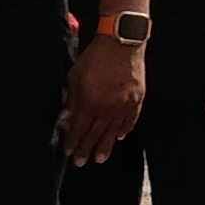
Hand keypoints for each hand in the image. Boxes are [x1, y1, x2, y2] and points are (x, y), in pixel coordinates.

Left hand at [63, 35, 150, 164]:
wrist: (122, 42)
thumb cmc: (95, 57)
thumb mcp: (75, 76)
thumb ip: (71, 99)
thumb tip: (66, 117)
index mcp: (90, 102)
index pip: (80, 129)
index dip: (73, 142)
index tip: (69, 152)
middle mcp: (108, 108)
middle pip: (96, 134)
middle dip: (87, 149)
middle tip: (82, 163)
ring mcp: (125, 104)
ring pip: (113, 131)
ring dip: (106, 146)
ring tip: (101, 158)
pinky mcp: (137, 98)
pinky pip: (130, 120)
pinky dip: (124, 129)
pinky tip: (119, 137)